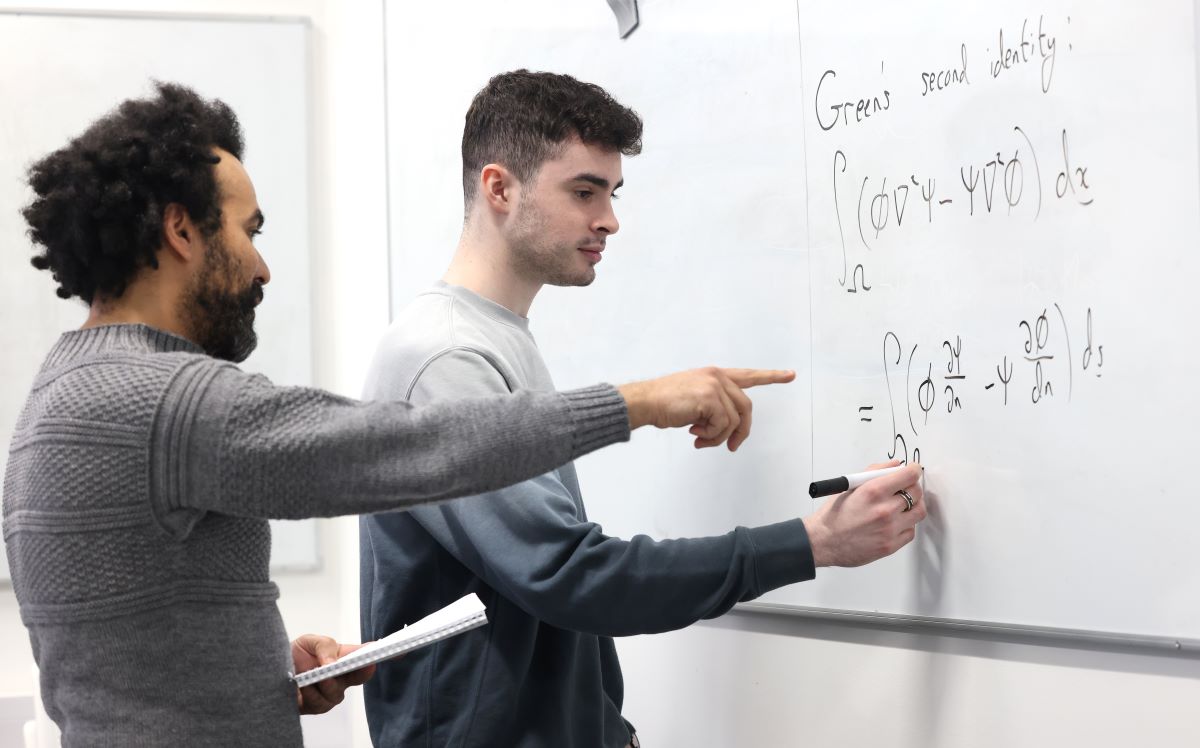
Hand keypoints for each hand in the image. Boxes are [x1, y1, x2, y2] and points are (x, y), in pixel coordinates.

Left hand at [291, 634, 376, 714]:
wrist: (271, 670)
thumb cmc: (295, 654)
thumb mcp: (310, 641)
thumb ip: (325, 646)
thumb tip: (333, 663)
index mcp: (345, 658)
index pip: (366, 658)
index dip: (376, 657)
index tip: (384, 655)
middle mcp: (342, 678)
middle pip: (357, 677)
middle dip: (351, 673)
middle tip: (336, 668)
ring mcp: (330, 694)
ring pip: (336, 693)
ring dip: (324, 684)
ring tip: (311, 677)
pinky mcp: (316, 707)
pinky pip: (319, 704)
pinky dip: (311, 693)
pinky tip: (303, 686)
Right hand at [617, 367, 794, 450]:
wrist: (645, 402)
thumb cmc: (664, 403)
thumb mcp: (694, 400)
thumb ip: (713, 406)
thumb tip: (727, 429)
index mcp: (714, 375)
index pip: (748, 375)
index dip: (770, 376)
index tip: (789, 375)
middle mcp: (717, 377)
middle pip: (745, 408)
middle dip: (741, 431)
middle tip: (732, 446)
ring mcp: (714, 385)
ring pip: (733, 420)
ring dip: (718, 437)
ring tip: (700, 439)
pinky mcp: (710, 398)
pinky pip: (723, 425)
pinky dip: (710, 436)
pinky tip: (694, 434)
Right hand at [803, 460, 925, 566]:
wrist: (824, 542)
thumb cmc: (834, 515)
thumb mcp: (850, 486)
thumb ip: (874, 472)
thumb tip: (895, 465)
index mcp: (873, 491)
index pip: (908, 476)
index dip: (914, 470)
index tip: (913, 470)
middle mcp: (884, 510)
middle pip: (917, 492)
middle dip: (913, 487)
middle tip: (906, 488)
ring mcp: (889, 529)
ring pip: (919, 512)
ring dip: (914, 506)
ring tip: (902, 507)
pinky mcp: (891, 545)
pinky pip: (911, 531)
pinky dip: (906, 525)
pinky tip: (894, 523)